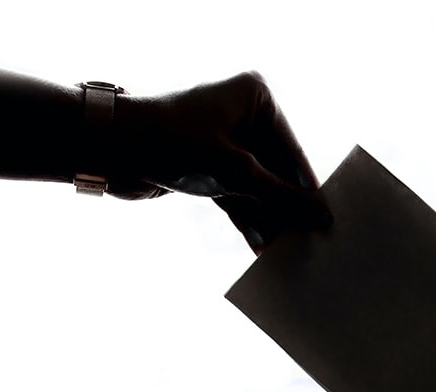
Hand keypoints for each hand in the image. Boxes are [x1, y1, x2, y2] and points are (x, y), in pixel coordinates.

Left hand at [110, 71, 331, 253]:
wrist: (108, 149)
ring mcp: (224, 142)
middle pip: (277, 170)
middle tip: (309, 242)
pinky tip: (261, 247)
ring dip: (268, 218)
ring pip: (257, 187)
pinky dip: (247, 218)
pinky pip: (237, 196)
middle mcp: (242, 115)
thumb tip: (322, 217)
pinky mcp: (207, 166)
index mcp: (255, 97)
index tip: (327, 221)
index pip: (293, 150)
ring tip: (287, 251)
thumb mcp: (236, 174)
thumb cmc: (172, 143)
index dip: (308, 189)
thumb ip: (282, 197)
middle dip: (287, 208)